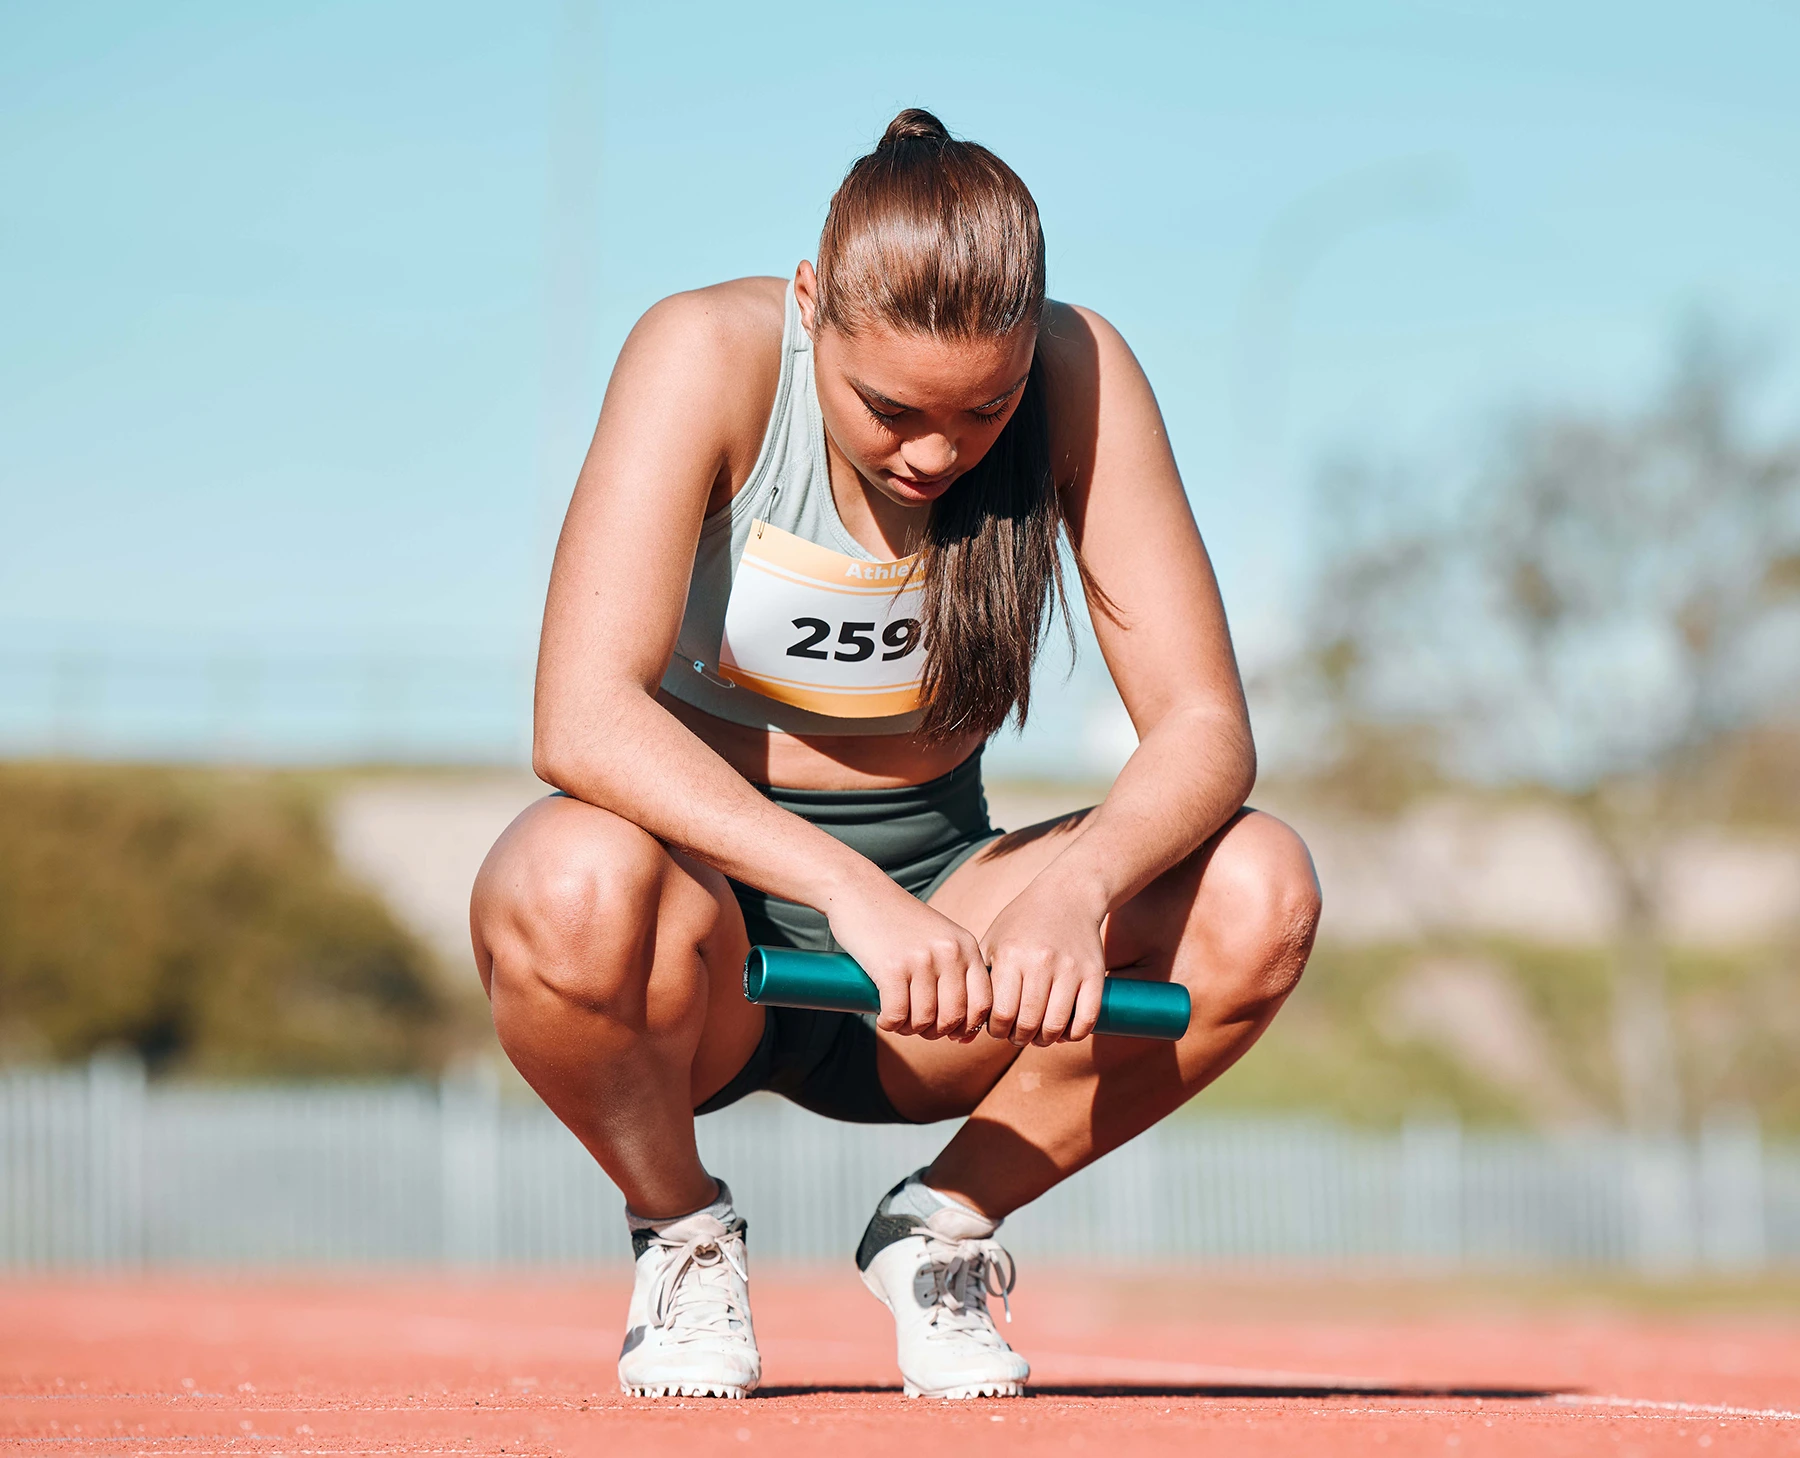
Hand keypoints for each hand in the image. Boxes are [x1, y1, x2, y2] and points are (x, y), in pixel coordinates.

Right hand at [826, 868, 991, 1039]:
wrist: (858, 890)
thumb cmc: (897, 922)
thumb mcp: (939, 938)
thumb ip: (956, 973)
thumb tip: (965, 1035)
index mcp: (966, 946)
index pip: (983, 1003)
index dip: (968, 1026)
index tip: (951, 1032)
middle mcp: (949, 952)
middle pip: (954, 1018)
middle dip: (935, 1033)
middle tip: (917, 1026)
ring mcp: (921, 959)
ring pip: (925, 1020)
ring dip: (909, 1030)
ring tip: (898, 1020)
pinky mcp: (891, 967)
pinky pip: (897, 1015)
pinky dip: (889, 1024)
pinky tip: (884, 1018)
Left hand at [982, 873, 1108, 1045]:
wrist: (1067, 896)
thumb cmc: (1022, 924)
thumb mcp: (993, 941)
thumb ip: (980, 980)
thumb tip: (966, 1028)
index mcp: (1010, 954)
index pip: (1001, 1013)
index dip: (998, 1030)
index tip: (998, 1029)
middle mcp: (1040, 960)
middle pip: (1028, 1023)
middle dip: (1019, 1038)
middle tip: (1017, 1035)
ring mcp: (1070, 967)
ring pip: (1056, 1025)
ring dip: (1044, 1040)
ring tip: (1038, 1036)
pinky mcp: (1095, 972)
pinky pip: (1086, 1018)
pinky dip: (1073, 1034)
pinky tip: (1063, 1031)